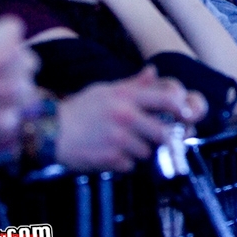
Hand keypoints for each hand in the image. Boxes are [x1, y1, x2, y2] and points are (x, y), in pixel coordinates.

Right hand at [56, 66, 206, 171]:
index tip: (186, 115)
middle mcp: (126, 116)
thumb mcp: (106, 90)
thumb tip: (153, 72)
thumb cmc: (80, 110)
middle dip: (165, 138)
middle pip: (164, 132)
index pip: (168, 98)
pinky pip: (131, 165)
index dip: (183, 108)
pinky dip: (126, 163)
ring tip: (126, 145)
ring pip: (148, 151)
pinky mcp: (110, 159)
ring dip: (142, 151)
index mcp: (127, 97)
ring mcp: (119, 139)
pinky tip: (113, 154)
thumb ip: (133, 84)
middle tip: (161, 139)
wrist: (51, 133)